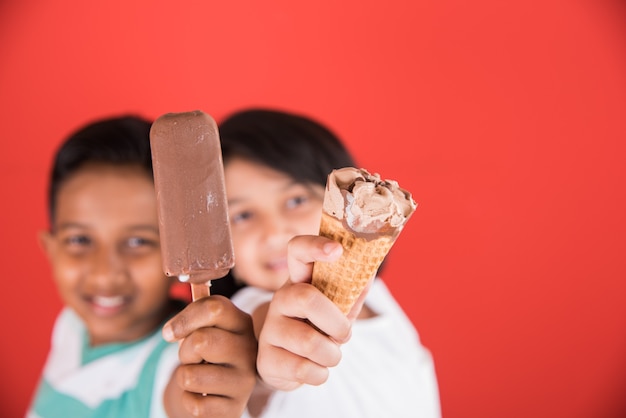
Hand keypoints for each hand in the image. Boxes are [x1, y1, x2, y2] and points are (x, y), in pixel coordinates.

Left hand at [162, 295, 256, 417]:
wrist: (220, 389)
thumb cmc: (207, 352)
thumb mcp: (204, 327)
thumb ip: (195, 316)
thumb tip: (171, 331)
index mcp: (242, 323)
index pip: (214, 307)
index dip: (185, 319)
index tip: (171, 333)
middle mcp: (249, 350)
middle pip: (200, 341)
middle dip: (184, 352)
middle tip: (192, 357)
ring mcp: (245, 380)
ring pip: (190, 376)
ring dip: (184, 377)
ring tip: (199, 375)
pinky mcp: (235, 408)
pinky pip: (194, 404)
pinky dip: (189, 400)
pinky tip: (203, 396)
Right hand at [256, 235, 353, 390]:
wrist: (289, 364)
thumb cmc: (318, 327)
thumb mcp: (337, 307)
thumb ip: (353, 290)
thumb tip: (369, 270)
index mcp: (299, 280)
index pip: (298, 250)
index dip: (315, 246)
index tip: (337, 250)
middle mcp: (280, 299)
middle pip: (306, 298)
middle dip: (336, 323)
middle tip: (343, 334)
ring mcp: (270, 329)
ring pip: (309, 342)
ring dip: (332, 355)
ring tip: (328, 354)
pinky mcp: (266, 359)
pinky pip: (303, 369)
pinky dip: (320, 374)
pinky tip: (313, 368)